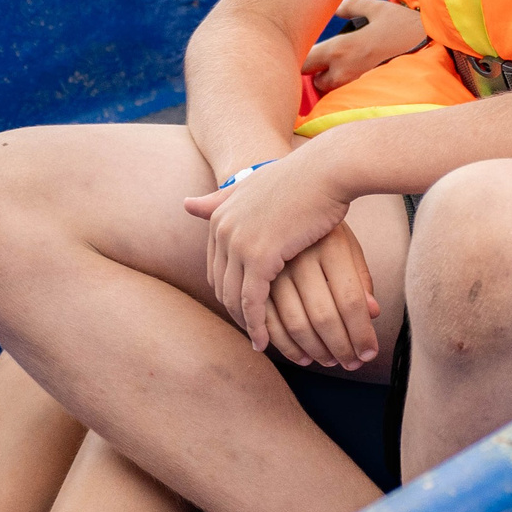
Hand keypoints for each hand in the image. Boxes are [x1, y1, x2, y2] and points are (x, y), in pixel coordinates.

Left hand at [184, 154, 356, 353]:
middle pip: (221, 285)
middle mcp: (222, 230)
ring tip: (259, 342)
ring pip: (234, 298)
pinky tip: (264, 341)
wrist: (326, 170)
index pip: (216, 267)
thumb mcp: (253, 186)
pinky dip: (256, 325)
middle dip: (235, 311)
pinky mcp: (260, 257)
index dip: (229, 290)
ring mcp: (239, 243)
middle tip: (251, 331)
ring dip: (245, 324)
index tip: (244, 309)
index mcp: (219, 215)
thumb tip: (185, 204)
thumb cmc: (300, 178)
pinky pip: (253, 301)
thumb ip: (219, 199)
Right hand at [258, 225, 381, 368]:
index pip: (352, 301)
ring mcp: (273, 261)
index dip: (361, 334)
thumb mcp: (347, 243)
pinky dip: (272, 336)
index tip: (368, 355)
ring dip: (308, 350)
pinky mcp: (249, 266)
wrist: (287, 185)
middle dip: (338, 348)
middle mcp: (302, 254)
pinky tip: (289, 349)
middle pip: (323, 317)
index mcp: (332, 245)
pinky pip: (259, 313)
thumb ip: (360, 277)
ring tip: (321, 361)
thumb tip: (374, 314)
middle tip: (349, 364)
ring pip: (291, 322)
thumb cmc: (323, 219)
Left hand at [302, 0, 427, 92]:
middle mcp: (344, 73)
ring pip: (334, 93)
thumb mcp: (378, 9)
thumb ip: (351, 6)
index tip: (306, 52)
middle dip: (320, 74)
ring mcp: (358, 89)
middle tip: (331, 62)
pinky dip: (351, 92)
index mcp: (341, 49)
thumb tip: (336, 9)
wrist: (437, 51)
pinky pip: (351, 99)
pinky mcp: (371, 99)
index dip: (301, 57)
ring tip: (349, 71)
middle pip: (316, 83)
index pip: (304, 61)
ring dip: (335, 84)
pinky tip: (363, 80)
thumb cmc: (406, 28)